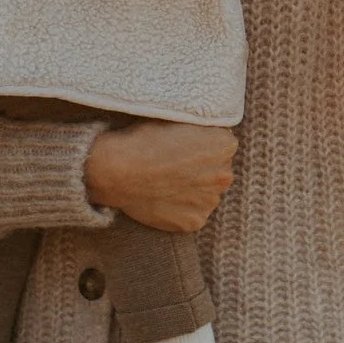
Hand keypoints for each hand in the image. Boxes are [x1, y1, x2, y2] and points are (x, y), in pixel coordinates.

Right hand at [83, 119, 237, 232]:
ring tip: (166, 184)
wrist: (118, 170)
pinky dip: (181, 210)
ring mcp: (211, 201)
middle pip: (218, 172)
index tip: (185, 149)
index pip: (223, 147)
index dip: (202, 148)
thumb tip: (208, 135)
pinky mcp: (194, 222)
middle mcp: (225, 175)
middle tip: (174, 168)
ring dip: (193, 191)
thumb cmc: (145, 140)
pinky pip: (192, 215)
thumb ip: (202, 130)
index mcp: (226, 146)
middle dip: (202, 170)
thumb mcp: (179, 121)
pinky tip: (163, 200)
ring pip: (206, 195)